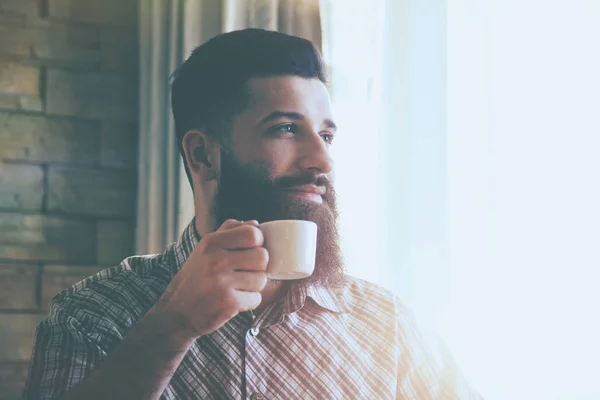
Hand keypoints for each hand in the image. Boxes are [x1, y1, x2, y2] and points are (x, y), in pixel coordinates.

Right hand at [148, 219, 267, 340]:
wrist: (177, 313)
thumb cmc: (196, 279)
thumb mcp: (205, 250)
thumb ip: (229, 233)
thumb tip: (255, 224)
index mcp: (211, 242)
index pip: (253, 234)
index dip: (258, 244)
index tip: (249, 253)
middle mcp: (216, 259)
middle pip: (262, 257)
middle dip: (257, 267)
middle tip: (243, 275)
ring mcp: (222, 281)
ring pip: (261, 279)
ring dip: (253, 287)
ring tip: (236, 289)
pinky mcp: (228, 303)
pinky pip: (256, 299)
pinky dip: (248, 303)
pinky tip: (233, 302)